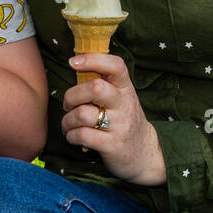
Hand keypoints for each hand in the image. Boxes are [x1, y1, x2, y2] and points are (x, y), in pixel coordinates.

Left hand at [63, 53, 165, 185]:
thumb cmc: (124, 120)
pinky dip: (71, 135)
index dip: (92, 59)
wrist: (145, 153)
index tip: (73, 62)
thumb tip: (76, 63)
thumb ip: (103, 83)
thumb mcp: (120, 98)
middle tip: (68, 104)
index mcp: (126, 88)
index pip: (115, 65)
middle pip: (95, 88)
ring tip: (69, 124)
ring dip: (68, 120)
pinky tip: (74, 136)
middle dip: (72, 95)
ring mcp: (120, 125)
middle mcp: (124, 104)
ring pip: (83, 114)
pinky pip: (82, 135)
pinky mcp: (112, 145)